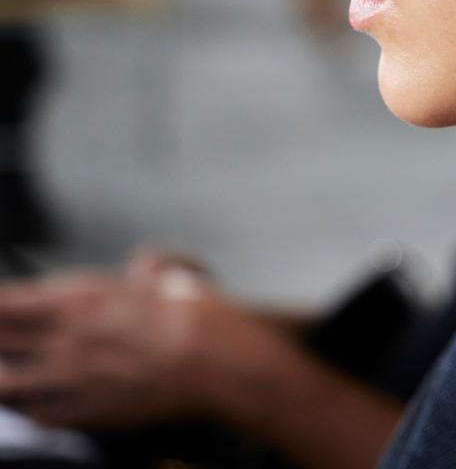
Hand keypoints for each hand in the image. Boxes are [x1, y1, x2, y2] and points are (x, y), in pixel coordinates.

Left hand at [0, 253, 286, 428]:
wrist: (210, 359)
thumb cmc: (192, 314)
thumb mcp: (168, 274)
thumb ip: (147, 268)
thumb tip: (146, 267)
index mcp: (81, 298)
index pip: (6, 303)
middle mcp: (64, 338)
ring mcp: (68, 378)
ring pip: (3, 382)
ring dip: (0, 372)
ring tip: (5, 365)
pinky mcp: (81, 410)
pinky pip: (32, 413)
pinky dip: (21, 405)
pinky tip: (21, 399)